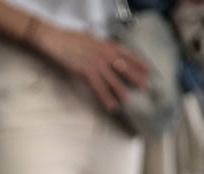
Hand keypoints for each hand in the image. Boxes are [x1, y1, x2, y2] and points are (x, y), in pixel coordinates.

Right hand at [31, 22, 149, 111]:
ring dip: (121, 90)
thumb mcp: (89, 38)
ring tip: (128, 100)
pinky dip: (105, 97)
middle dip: (136, 77)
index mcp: (106, 44)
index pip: (127, 53)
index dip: (139, 63)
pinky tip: (111, 105)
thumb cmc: (70, 38)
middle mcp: (104, 53)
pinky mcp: (86, 71)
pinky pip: (99, 87)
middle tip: (145, 87)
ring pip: (113, 79)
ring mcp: (96, 62)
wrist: (56, 38)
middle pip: (124, 67)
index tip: (148, 70)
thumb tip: (104, 48)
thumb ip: (99, 44)